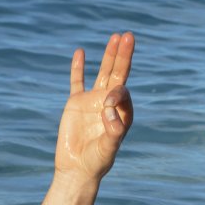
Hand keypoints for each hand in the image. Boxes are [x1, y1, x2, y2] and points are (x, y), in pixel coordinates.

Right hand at [55, 32, 133, 181]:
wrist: (76, 169)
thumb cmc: (96, 161)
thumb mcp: (109, 148)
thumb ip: (113, 130)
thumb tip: (109, 109)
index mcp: (122, 113)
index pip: (122, 92)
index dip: (116, 93)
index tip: (105, 105)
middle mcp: (109, 103)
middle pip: (119, 74)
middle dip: (123, 55)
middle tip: (129, 36)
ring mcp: (92, 101)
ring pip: (103, 73)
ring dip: (109, 55)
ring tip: (115, 37)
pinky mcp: (76, 103)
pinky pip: (77, 81)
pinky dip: (78, 68)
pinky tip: (81, 52)